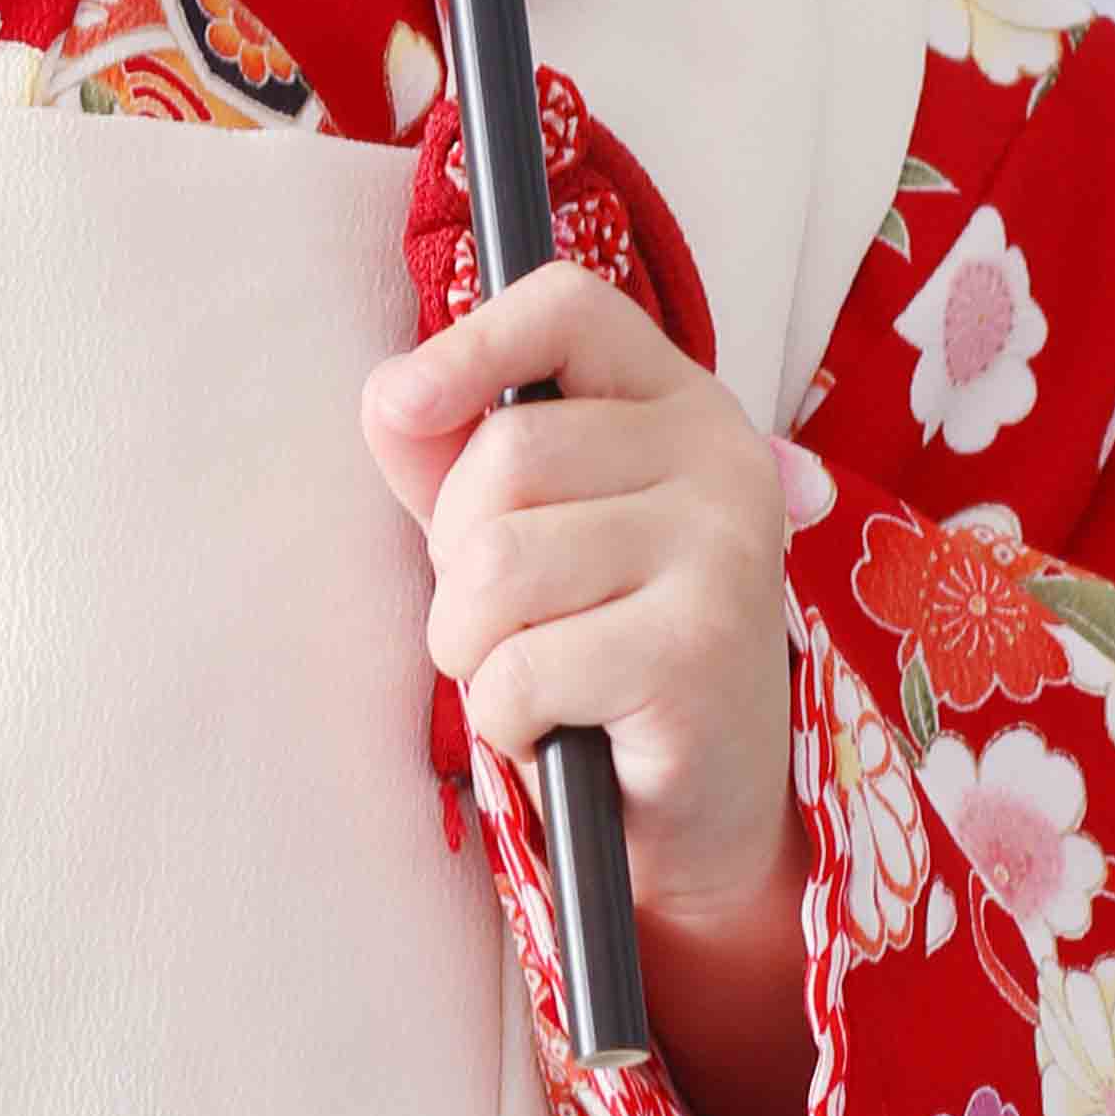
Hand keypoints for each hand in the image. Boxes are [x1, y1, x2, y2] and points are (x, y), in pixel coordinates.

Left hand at [359, 257, 814, 1115]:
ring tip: (529, 678)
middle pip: (504, 458)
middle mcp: (720, 460)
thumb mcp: (530, 532)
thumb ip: (455, 456)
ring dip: (473, 648)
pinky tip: (558, 729)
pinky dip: (504, 718)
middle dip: (456, 559)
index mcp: (678, 406)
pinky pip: (520, 668)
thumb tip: (391, 395)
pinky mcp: (699, 654)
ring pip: (498, 565)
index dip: (473, 341)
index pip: (570, 310)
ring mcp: (723, 554)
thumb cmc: (601, 649)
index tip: (404, 402)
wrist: (701, 806)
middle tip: (505, 623)